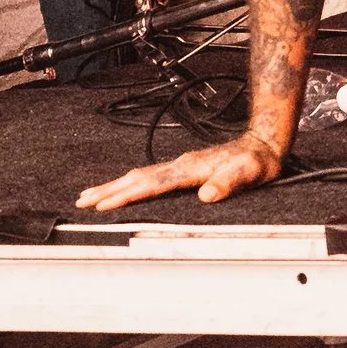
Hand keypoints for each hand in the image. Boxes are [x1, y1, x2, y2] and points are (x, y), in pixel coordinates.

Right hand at [75, 132, 283, 212]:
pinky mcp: (184, 166)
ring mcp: (181, 164)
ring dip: (114, 185)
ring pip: (140, 175)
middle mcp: (181, 164)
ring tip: (90, 194)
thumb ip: (228, 182)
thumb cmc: (258, 161)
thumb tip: (207, 195)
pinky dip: (130, 182)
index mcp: (191, 169)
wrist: (265, 142)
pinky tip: (124, 187)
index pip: (152, 184)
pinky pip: (150, 175)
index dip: (128, 196)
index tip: (104, 206)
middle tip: (81, 201)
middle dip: (108, 190)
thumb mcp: (249, 173)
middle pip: (137, 177)